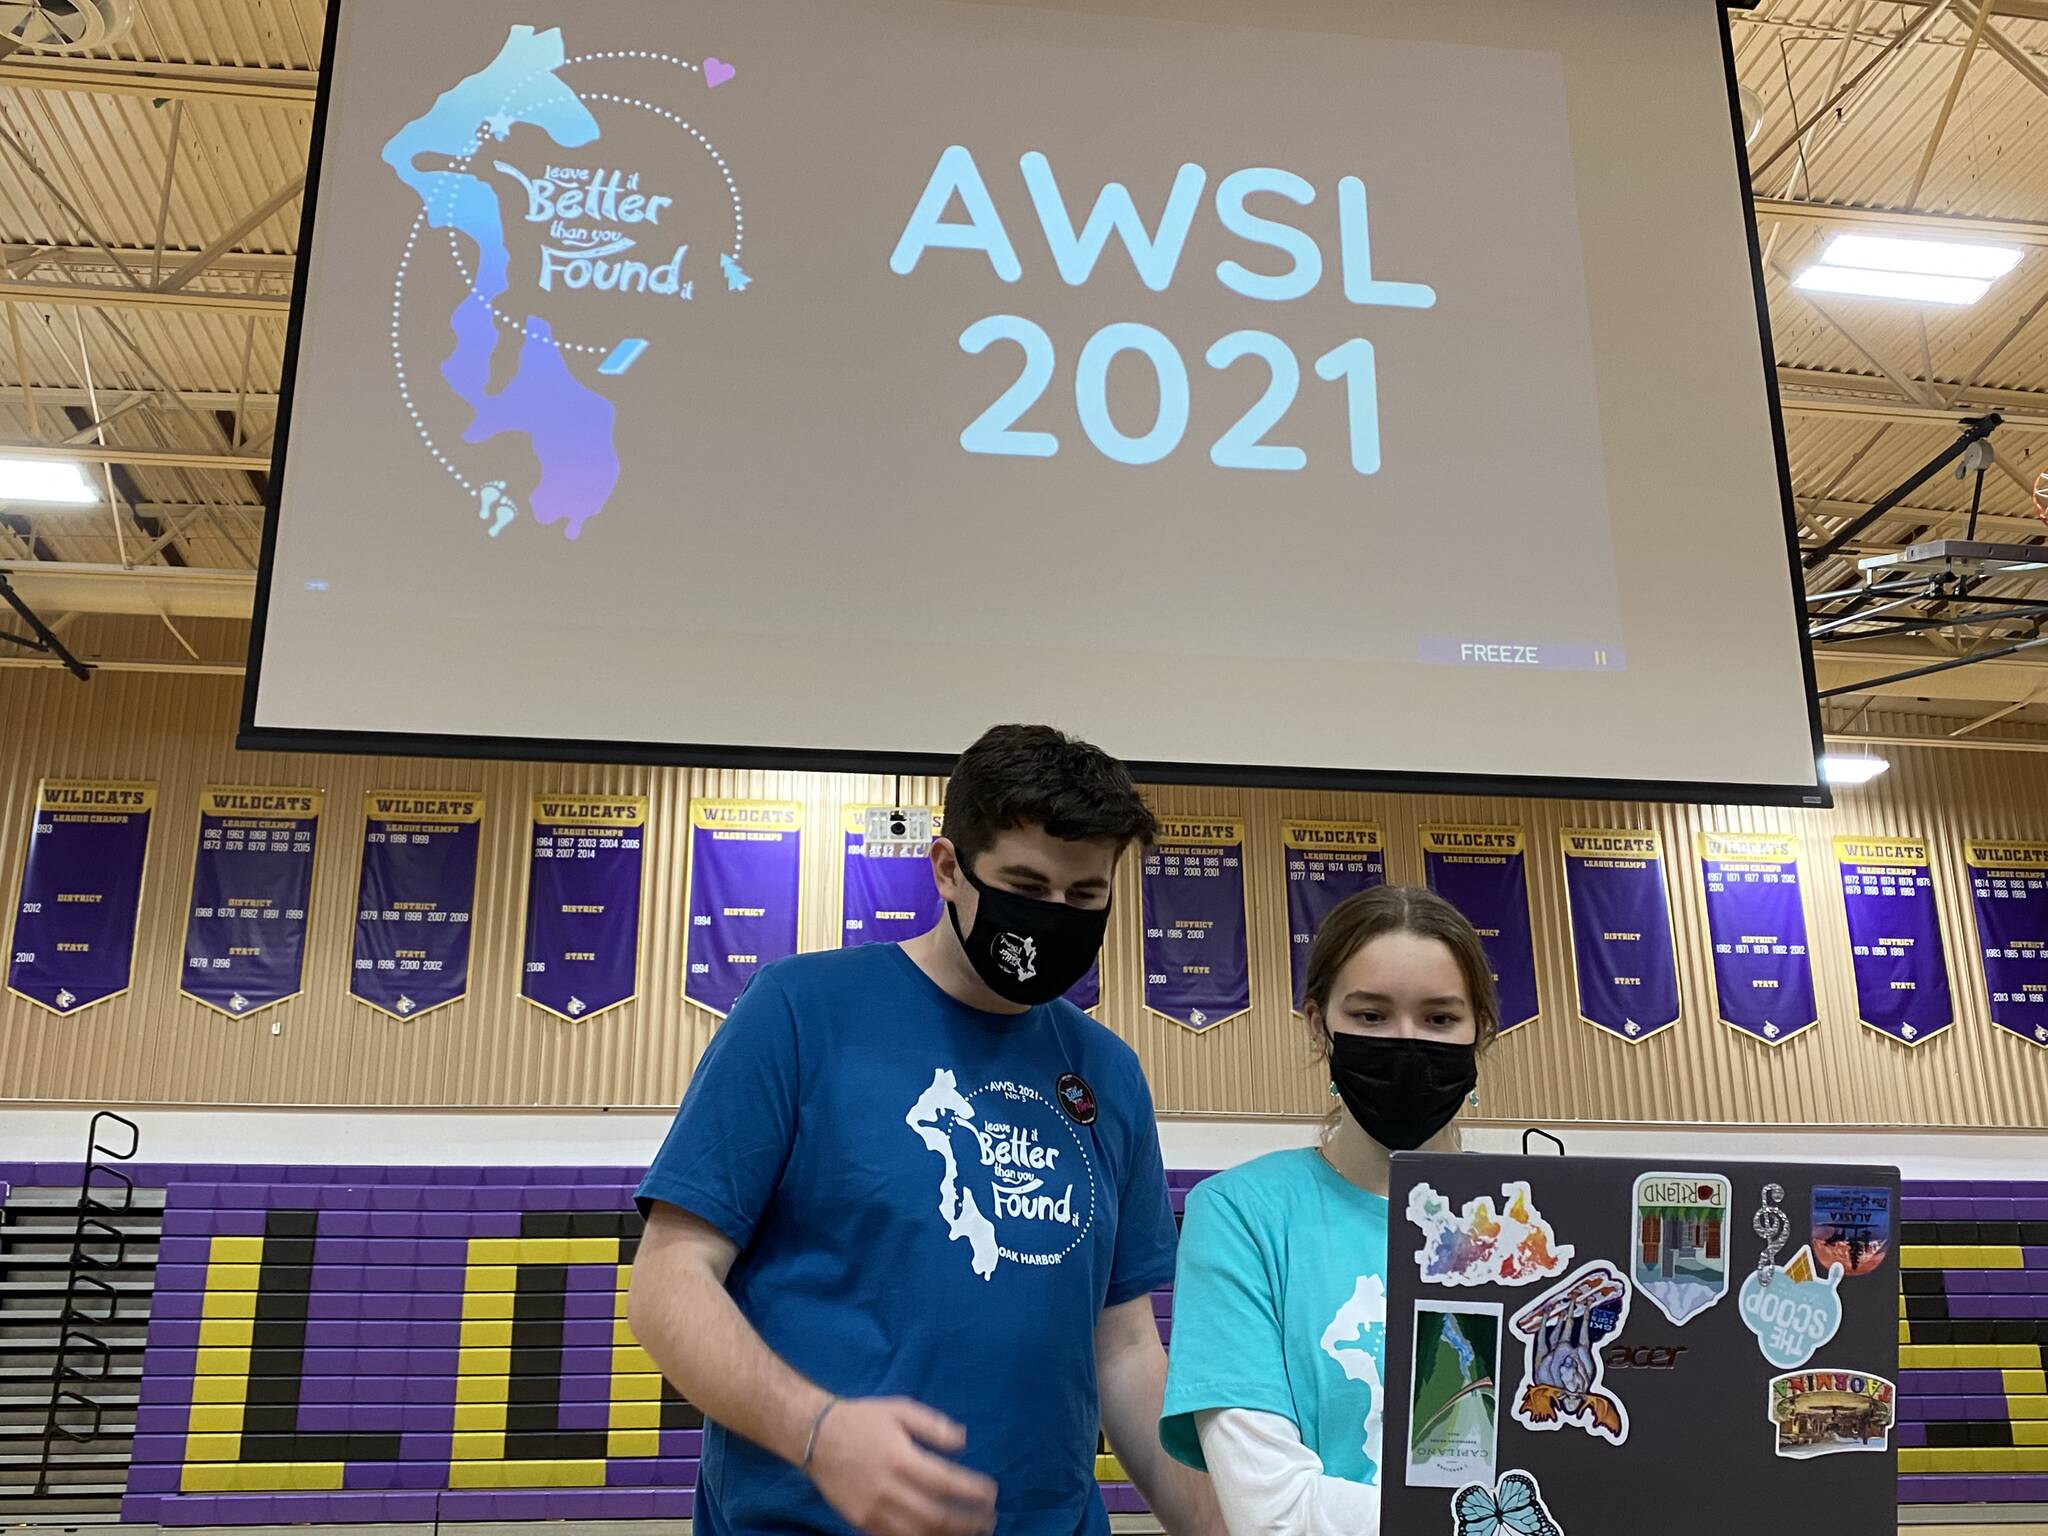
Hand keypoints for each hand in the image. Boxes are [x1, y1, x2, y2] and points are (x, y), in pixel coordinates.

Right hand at [807, 1397, 998, 1535]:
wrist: (816, 1437)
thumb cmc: (863, 1420)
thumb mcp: (900, 1409)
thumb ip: (934, 1425)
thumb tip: (963, 1441)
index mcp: (900, 1458)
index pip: (946, 1483)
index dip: (973, 1492)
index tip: (992, 1493)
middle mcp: (888, 1489)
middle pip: (937, 1517)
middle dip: (969, 1522)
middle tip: (990, 1520)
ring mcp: (874, 1512)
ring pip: (920, 1535)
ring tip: (973, 1532)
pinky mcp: (863, 1523)